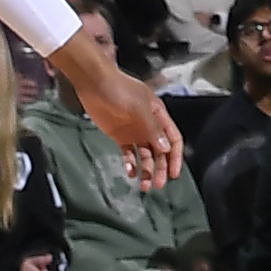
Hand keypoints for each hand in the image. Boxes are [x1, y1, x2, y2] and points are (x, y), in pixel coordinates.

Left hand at [77, 57, 185, 192]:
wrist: (94, 84)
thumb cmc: (120, 90)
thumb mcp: (139, 107)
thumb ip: (152, 128)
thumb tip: (165, 149)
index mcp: (159, 116)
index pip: (173, 139)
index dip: (175, 156)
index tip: (173, 174)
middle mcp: (149, 126)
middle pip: (160, 151)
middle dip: (161, 168)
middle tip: (158, 185)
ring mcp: (134, 132)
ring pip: (145, 156)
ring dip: (147, 170)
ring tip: (145, 186)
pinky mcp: (120, 137)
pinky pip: (129, 154)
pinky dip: (131, 164)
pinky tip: (130, 173)